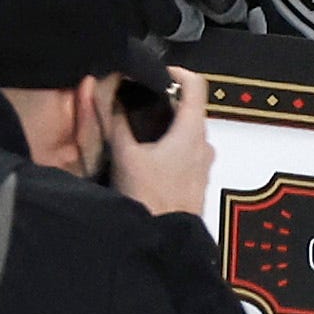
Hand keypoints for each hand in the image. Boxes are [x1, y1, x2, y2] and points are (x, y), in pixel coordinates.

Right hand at [104, 64, 215, 217]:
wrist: (165, 241)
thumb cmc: (149, 197)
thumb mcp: (126, 157)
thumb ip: (116, 124)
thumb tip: (108, 98)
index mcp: (192, 131)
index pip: (196, 84)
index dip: (176, 72)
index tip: (154, 73)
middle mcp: (205, 144)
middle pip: (188, 108)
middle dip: (162, 102)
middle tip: (133, 103)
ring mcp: (204, 164)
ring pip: (186, 132)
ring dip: (163, 126)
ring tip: (134, 131)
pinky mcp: (197, 180)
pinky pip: (186, 152)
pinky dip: (168, 145)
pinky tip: (144, 157)